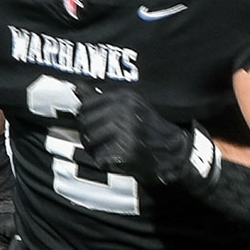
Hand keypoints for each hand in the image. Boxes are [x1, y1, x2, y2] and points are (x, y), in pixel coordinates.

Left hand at [74, 84, 209, 185]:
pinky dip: (105, 163)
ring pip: (90, 142)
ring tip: (106, 152)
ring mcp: (128, 130)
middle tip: (98, 144)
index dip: (85, 120)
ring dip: (94, 151)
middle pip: (85, 124)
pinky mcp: (129, 150)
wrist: (172, 151)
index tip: (94, 127)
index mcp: (124, 97)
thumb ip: (100, 99)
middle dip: (87, 137)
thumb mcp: (126, 107)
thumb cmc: (145, 128)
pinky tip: (116, 160)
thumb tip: (77, 87)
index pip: (85, 107)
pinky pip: (101, 158)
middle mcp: (126, 110)